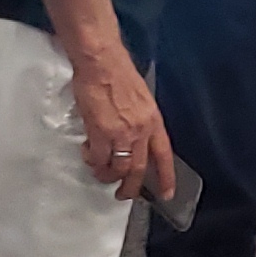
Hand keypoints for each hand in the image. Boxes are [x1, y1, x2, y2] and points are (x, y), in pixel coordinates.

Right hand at [68, 53, 176, 201]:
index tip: (166, 194)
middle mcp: (140, 131)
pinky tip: (88, 153)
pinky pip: (97, 158)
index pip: (163, 156)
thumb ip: (140, 120)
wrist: (102, 62)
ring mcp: (121, 133)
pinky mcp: (100, 132)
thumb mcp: (141, 99)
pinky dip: (92, 161)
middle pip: (138, 170)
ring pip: (117, 169)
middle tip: (122, 194)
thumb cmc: (118, 73)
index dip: (166, 178)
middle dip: (130, 188)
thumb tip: (133, 137)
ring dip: (107, 175)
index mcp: (153, 121)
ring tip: (100, 171)